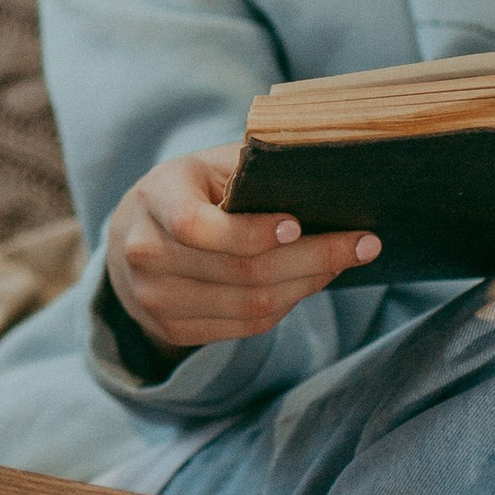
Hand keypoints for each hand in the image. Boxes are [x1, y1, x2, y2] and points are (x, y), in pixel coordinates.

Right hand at [106, 143, 380, 353]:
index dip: (252, 231)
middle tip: (364, 244)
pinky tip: (308, 282)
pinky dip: (287, 305)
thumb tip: (330, 181)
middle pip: (242, 271)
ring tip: (343, 261)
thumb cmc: (189, 190)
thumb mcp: (210, 165)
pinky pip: (245, 327)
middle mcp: (145, 253)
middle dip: (312, 257)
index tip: (298, 223)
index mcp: (155, 198)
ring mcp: (154, 298)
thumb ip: (255, 170)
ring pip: (251, 305)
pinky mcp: (171, 329)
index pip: (196, 225)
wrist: (130, 236)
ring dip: (308, 284)